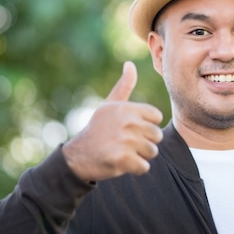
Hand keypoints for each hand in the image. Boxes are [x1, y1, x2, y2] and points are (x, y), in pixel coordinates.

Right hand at [62, 61, 163, 181]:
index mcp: (126, 108)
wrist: (77, 156)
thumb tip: (130, 64)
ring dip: (140, 156)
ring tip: (123, 153)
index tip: (130, 129)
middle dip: (145, 142)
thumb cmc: (98, 130)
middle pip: (157, 135)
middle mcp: (126, 122)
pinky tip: (120, 163)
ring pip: (152, 152)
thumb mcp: (109, 105)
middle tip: (125, 144)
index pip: (156, 117)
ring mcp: (124, 141)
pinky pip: (145, 167)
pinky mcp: (122, 159)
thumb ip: (124, 86)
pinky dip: (135, 169)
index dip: (146, 126)